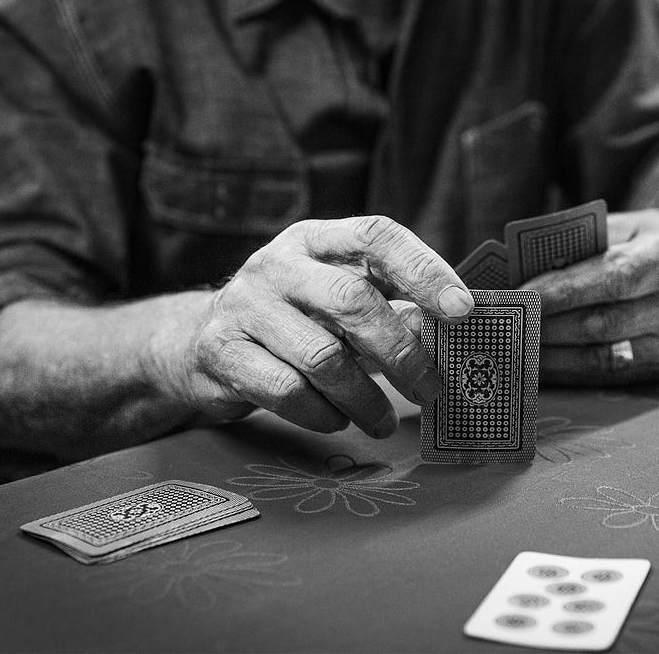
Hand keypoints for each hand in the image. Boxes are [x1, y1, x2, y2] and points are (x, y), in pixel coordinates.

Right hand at [160, 216, 472, 436]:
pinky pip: (287, 391)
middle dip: (402, 352)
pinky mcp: (222, 352)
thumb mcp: (335, 299)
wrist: (196, 342)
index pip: (376, 236)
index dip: (424, 269)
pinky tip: (336, 420)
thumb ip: (387, 306)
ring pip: (322, 357)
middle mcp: (277, 264)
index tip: (463, 310)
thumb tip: (452, 330)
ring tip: (381, 422)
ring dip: (365, 399)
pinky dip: (322, 414)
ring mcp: (245, 306)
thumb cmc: (291, 319)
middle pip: (352, 301)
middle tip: (431, 390)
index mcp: (316, 239)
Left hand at [523, 209, 658, 384]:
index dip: (562, 291)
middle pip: (599, 323)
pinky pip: (602, 375)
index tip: (518, 296)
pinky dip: (562, 370)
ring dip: (546, 353)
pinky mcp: (658, 368)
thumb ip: (574, 245)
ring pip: (597, 356)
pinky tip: (532, 363)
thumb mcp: (615, 227)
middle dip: (543, 325)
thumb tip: (516, 273)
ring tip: (507, 345)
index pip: (610, 278)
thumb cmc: (638, 241)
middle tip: (499, 325)